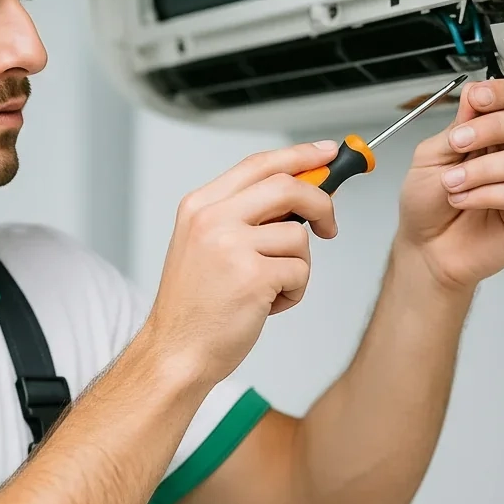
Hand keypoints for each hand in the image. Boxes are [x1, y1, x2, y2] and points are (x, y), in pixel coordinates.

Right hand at [145, 142, 338, 384]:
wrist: (175, 351)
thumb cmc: (194, 306)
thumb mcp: (205, 245)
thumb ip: (244, 215)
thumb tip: (297, 195)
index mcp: (200, 206)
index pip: (258, 164)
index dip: (299, 155)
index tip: (326, 152)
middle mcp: (212, 219)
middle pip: (287, 186)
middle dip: (321, 203)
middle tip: (328, 225)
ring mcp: (232, 246)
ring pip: (299, 237)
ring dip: (298, 267)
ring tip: (270, 289)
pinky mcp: (254, 276)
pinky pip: (300, 272)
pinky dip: (293, 293)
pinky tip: (266, 306)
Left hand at [396, 78, 503, 291]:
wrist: (424, 248)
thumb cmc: (426, 205)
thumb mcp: (429, 157)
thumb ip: (455, 127)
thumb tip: (475, 95)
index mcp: (492, 135)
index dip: (503, 92)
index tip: (477, 97)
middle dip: (491, 127)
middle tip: (458, 143)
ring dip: (481, 169)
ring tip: (452, 185)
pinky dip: (486, 195)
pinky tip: (464, 201)